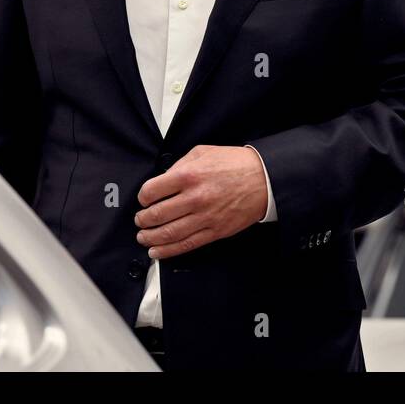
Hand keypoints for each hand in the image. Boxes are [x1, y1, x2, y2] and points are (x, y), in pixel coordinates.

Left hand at [134, 144, 267, 258]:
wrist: (264, 179)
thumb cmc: (236, 164)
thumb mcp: (204, 152)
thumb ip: (180, 164)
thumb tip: (163, 179)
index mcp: (190, 175)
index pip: (152, 191)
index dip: (143, 197)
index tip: (144, 199)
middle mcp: (195, 197)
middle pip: (157, 215)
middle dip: (143, 219)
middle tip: (140, 220)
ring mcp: (205, 217)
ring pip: (169, 234)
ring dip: (150, 238)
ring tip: (143, 236)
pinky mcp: (215, 231)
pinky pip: (187, 244)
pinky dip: (168, 250)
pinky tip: (157, 251)